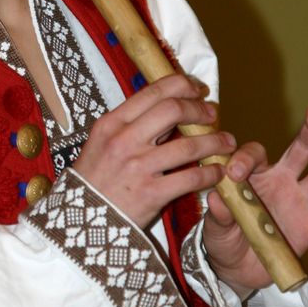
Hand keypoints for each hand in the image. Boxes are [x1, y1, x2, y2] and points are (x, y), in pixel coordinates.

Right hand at [73, 73, 236, 228]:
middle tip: (213, 114)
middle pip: (173, 109)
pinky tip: (218, 172)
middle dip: (199, 109)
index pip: (154, 92)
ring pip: (188, 145)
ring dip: (214, 141)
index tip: (197, 89)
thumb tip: (166, 108)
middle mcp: (124, 140)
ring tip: (227, 142)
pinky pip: (191, 178)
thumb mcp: (101, 143)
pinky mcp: (151, 193)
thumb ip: (129, 125)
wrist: (80, 221)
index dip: (182, 85)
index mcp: (112, 123)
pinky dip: (210, 173)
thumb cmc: (93, 181)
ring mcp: (138, 166)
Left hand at [202, 108, 307, 295]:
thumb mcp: (215, 227)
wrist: (236, 269)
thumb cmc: (223, 238)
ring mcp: (298, 203)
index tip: (234, 173)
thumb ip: (219, 214)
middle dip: (307, 135)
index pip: (254, 155)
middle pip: (297, 153)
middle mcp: (280, 182)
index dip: (245, 159)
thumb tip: (216, 199)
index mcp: (253, 176)